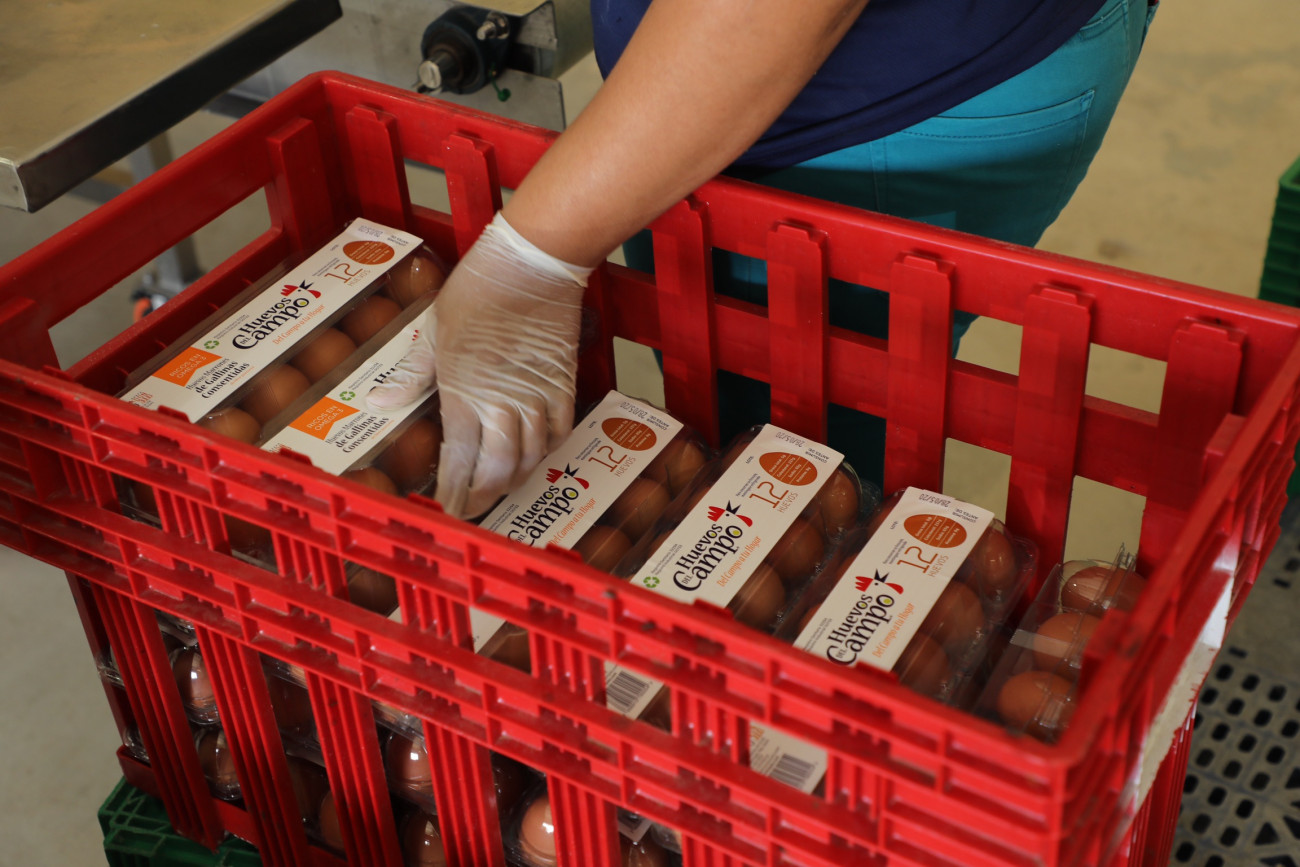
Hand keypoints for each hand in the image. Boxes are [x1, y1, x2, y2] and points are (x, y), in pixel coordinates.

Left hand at [367, 212, 592, 518]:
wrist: (532, 265)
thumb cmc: (477, 291)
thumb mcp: (432, 331)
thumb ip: (412, 377)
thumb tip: (380, 404)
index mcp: (463, 393)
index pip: (459, 461)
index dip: (454, 492)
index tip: (447, 509)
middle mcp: (502, 404)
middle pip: (499, 471)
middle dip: (483, 496)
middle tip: (472, 506)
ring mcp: (536, 397)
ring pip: (531, 458)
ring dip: (515, 479)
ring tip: (500, 487)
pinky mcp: (563, 385)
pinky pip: (559, 432)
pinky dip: (547, 451)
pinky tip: (534, 455)